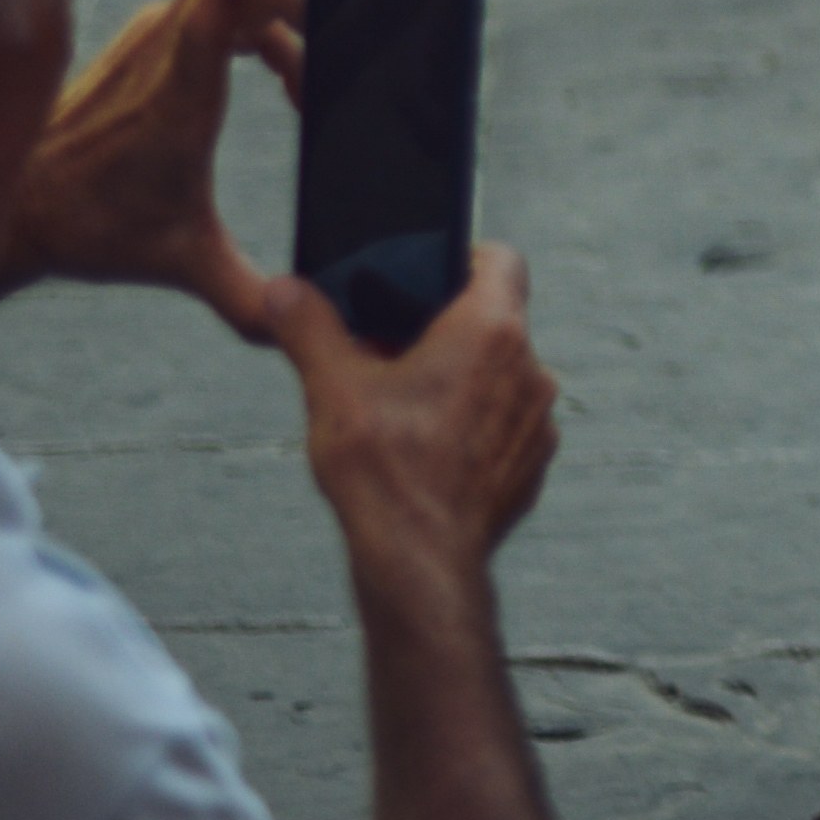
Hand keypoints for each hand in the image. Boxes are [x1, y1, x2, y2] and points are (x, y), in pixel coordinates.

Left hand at [4, 0, 349, 321]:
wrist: (15, 211)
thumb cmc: (96, 230)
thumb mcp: (181, 264)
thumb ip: (245, 295)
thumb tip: (294, 324)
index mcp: (180, 91)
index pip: (213, 9)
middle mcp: (165, 45)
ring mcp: (157, 32)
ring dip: (294, 15)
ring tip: (315, 87)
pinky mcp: (154, 35)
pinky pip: (225, 1)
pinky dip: (268, 24)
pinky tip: (288, 77)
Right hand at [253, 242, 559, 597]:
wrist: (420, 561)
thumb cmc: (382, 470)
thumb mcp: (332, 387)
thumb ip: (308, 327)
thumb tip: (281, 290)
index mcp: (492, 331)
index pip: (501, 260)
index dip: (463, 258)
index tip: (424, 275)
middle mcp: (531, 368)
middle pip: (494, 321)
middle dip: (443, 329)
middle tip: (390, 349)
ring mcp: (538, 419)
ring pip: (501, 375)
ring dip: (460, 379)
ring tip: (401, 404)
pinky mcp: (534, 461)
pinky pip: (506, 423)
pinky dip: (473, 423)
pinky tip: (427, 447)